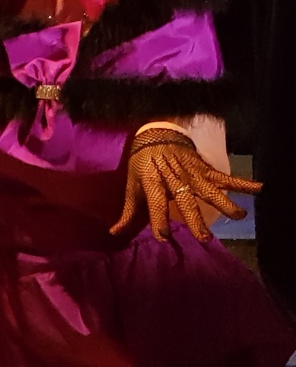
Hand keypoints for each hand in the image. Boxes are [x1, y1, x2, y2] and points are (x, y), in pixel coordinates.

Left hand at [110, 126, 261, 241]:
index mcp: (152, 183)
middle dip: (195, 219)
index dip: (158, 219)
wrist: (156, 134)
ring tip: (238, 215)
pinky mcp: (204, 169)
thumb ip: (128, 212)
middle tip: (204, 238)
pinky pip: (225, 176)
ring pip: (209, 189)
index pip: (154, 204)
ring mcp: (192, 174)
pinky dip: (242, 182)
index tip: (163, 237)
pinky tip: (259, 187)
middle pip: (186, 201)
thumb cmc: (142, 164)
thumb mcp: (132, 185)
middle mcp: (174, 179)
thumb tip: (114, 233)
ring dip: (224, 202)